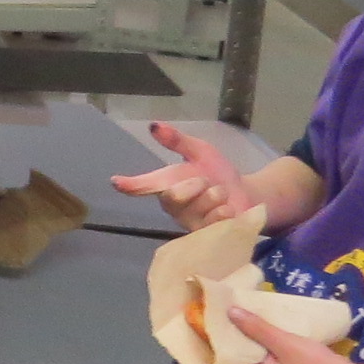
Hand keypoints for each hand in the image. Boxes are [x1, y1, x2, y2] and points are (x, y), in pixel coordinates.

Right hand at [110, 122, 252, 230]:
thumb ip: (177, 141)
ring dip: (217, 198)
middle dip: (197, 184)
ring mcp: (187, 224)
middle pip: (173, 194)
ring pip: (201, 206)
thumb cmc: (217, 173)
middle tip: (208, 183)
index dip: (129, 184)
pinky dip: (226, 212)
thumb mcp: (200, 151)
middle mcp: (172, 206)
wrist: (246, 195)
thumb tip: (153, 125)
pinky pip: (215, 221)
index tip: (116, 182)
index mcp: (165, 185)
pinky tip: (227, 213)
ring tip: (220, 200)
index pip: (142, 186)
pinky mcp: (205, 237)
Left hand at [216, 305, 362, 363]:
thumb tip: (229, 312)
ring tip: (228, 311)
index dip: (204, 346)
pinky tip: (255, 321)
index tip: (196, 323)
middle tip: (211, 312)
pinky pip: (259, 353)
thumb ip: (258, 329)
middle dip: (219, 337)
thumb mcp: (285, 344)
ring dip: (237, 336)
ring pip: (244, 354)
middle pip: (228, 358)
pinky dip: (253, 339)